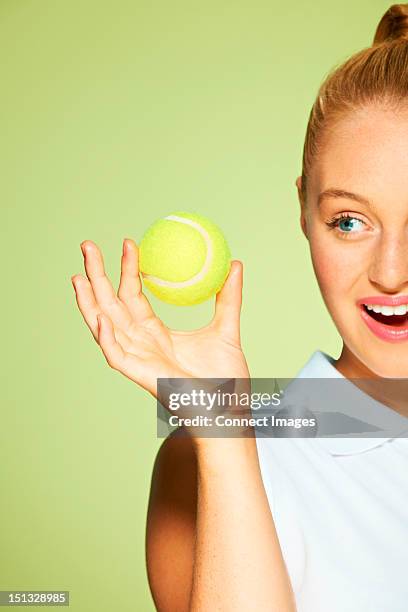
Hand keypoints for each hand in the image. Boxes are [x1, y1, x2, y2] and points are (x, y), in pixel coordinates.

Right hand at [71, 239, 249, 399]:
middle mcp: (140, 342)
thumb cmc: (225, 376)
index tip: (129, 242)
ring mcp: (137, 359)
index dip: (128, 269)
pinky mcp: (139, 375)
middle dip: (96, 275)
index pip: (133, 294)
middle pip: (110, 304)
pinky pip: (117, 355)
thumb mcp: (227, 327)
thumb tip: (233, 263)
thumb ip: (228, 297)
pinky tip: (101, 316)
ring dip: (89, 302)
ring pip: (104, 326)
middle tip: (87, 245)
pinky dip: (107, 337)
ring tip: (79, 274)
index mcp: (154, 331)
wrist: (228, 408)